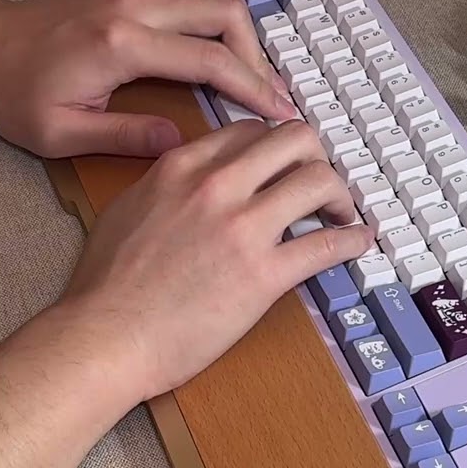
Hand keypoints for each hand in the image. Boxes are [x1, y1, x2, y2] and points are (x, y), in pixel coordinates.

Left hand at [0, 0, 298, 158]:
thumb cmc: (15, 93)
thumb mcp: (63, 134)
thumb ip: (128, 138)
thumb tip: (185, 144)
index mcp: (120, 44)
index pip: (210, 59)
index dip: (253, 87)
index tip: (280, 112)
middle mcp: (133, 4)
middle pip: (226, 13)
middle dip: (259, 56)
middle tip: (270, 95)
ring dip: (242, 27)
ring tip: (250, 68)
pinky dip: (219, 8)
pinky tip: (224, 42)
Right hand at [53, 120, 372, 403]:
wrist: (106, 336)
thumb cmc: (107, 285)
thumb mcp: (130, 208)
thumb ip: (168, 185)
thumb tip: (194, 182)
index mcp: (183, 168)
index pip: (249, 131)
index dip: (276, 145)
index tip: (287, 162)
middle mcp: (217, 186)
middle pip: (294, 139)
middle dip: (317, 155)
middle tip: (321, 180)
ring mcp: (243, 228)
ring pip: (319, 180)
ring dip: (340, 193)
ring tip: (343, 211)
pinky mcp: (265, 274)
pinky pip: (327, 245)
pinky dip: (353, 240)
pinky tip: (360, 241)